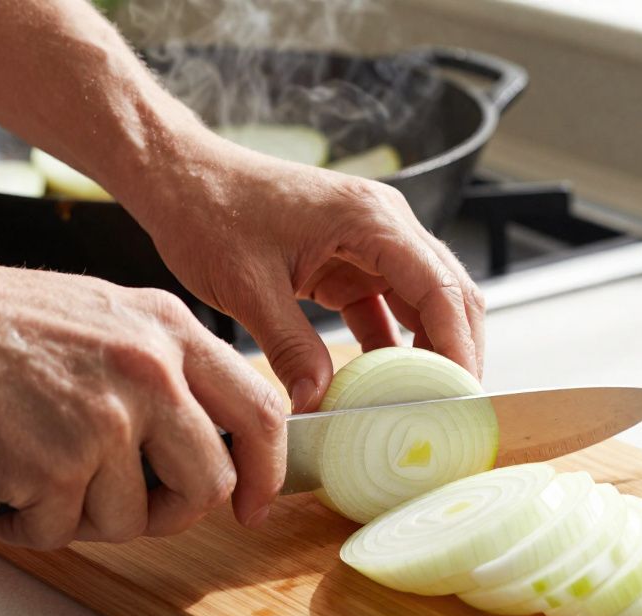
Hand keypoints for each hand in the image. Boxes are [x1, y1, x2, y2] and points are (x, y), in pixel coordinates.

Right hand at [0, 254, 285, 548]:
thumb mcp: (100, 316)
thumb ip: (159, 368)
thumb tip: (198, 435)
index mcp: (168, 328)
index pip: (259, 410)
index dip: (265, 470)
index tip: (254, 502)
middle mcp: (150, 370)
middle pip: (211, 482)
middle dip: (172, 511)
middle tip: (132, 508)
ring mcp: (106, 418)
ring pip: (135, 518)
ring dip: (87, 516)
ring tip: (41, 476)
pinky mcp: (56, 465)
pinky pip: (64, 531)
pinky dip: (32, 525)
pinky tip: (5, 486)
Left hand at [136, 136, 485, 412]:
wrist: (181, 179)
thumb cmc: (210, 211)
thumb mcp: (248, 286)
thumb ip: (291, 347)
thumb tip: (319, 402)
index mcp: (371, 219)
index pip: (442, 289)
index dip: (459, 348)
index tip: (460, 397)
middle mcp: (384, 224)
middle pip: (449, 294)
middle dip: (457, 353)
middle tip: (452, 411)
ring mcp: (370, 242)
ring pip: (424, 303)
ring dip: (428, 352)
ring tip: (423, 406)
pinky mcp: (350, 261)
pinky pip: (387, 308)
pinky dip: (391, 347)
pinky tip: (381, 388)